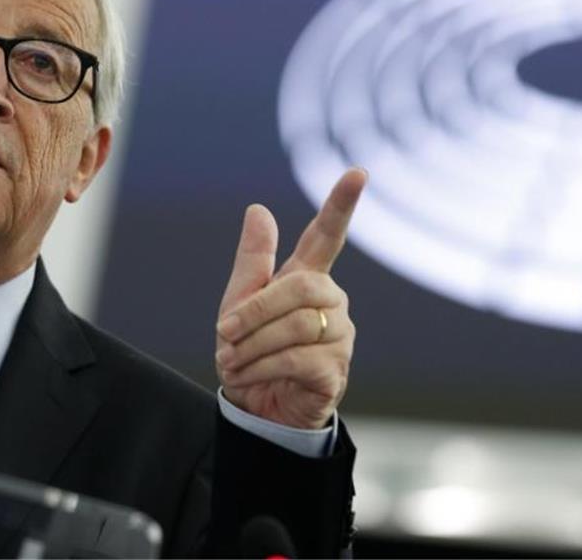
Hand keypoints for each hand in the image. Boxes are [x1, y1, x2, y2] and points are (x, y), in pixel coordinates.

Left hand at [215, 168, 366, 429]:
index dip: (341, 204)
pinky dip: (262, 367)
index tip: (358, 172)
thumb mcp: (239, 302)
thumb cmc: (250, 350)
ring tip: (231, 362)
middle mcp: (331, 301)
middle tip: (223, 332)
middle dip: (255, 311)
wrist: (254, 409)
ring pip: (297, 325)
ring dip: (253, 345)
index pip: (327, 235)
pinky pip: (297, 359)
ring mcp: (339, 335)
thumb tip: (258, 209)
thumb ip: (253, 260)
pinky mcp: (336, 369)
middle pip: (301, 287)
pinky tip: (247, 377)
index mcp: (307, 278)